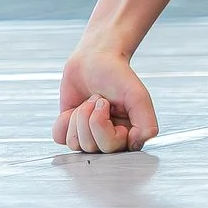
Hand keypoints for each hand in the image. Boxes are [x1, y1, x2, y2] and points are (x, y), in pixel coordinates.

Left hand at [57, 38, 160, 152]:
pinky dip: (64, 121)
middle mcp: (108, 140)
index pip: (111, 147)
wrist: (94, 59)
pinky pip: (60, 138)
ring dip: (78, 116)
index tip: (106, 102)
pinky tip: (74, 108)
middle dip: (89, 118)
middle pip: (91, 147)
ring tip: (88, 101)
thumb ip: (147, 124)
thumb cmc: (117, 76)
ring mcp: (88, 137)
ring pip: (75, 144)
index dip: (102, 124)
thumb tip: (136, 145)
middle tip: (97, 99)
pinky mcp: (70, 131)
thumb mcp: (137, 97)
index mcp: (127, 135)